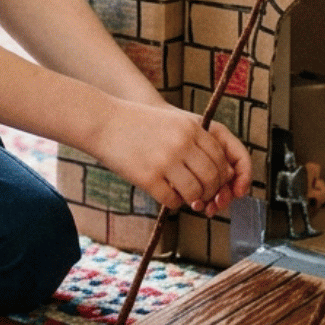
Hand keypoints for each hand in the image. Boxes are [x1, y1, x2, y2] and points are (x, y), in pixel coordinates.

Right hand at [92, 100, 252, 217]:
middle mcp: (182, 143)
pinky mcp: (148, 177)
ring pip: (194, 191)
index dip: (221, 174)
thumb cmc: (138, 124)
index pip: (220, 157)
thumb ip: (194, 141)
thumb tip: (218, 171)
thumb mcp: (172, 123)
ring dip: (193, 199)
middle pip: (211, 177)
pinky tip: (167, 197)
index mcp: (191, 128)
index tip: (214, 181)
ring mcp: (165, 161)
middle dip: (210, 191)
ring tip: (186, 197)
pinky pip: (172, 200)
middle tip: (202, 194)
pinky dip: (173, 203)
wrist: (103, 122)